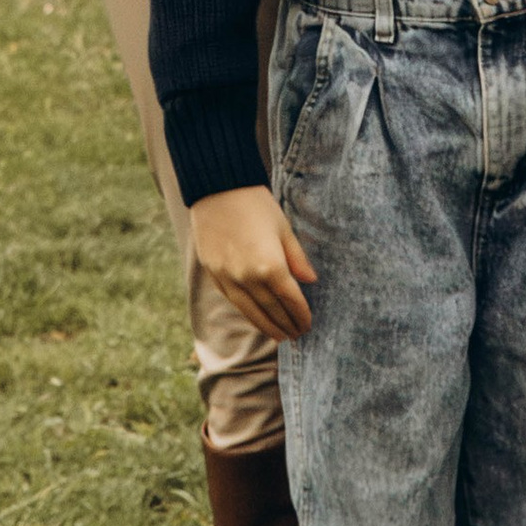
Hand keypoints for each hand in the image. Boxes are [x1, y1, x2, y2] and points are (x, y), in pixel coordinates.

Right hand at [188, 185, 316, 339]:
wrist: (216, 189)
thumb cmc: (255, 204)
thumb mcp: (283, 227)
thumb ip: (297, 257)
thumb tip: (311, 280)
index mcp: (270, 265)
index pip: (290, 299)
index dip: (301, 314)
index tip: (308, 324)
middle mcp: (248, 277)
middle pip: (271, 310)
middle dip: (286, 324)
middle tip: (297, 335)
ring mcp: (228, 278)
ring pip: (250, 311)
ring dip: (267, 326)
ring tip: (279, 335)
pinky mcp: (214, 274)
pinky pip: (234, 301)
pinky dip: (247, 313)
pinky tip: (256, 317)